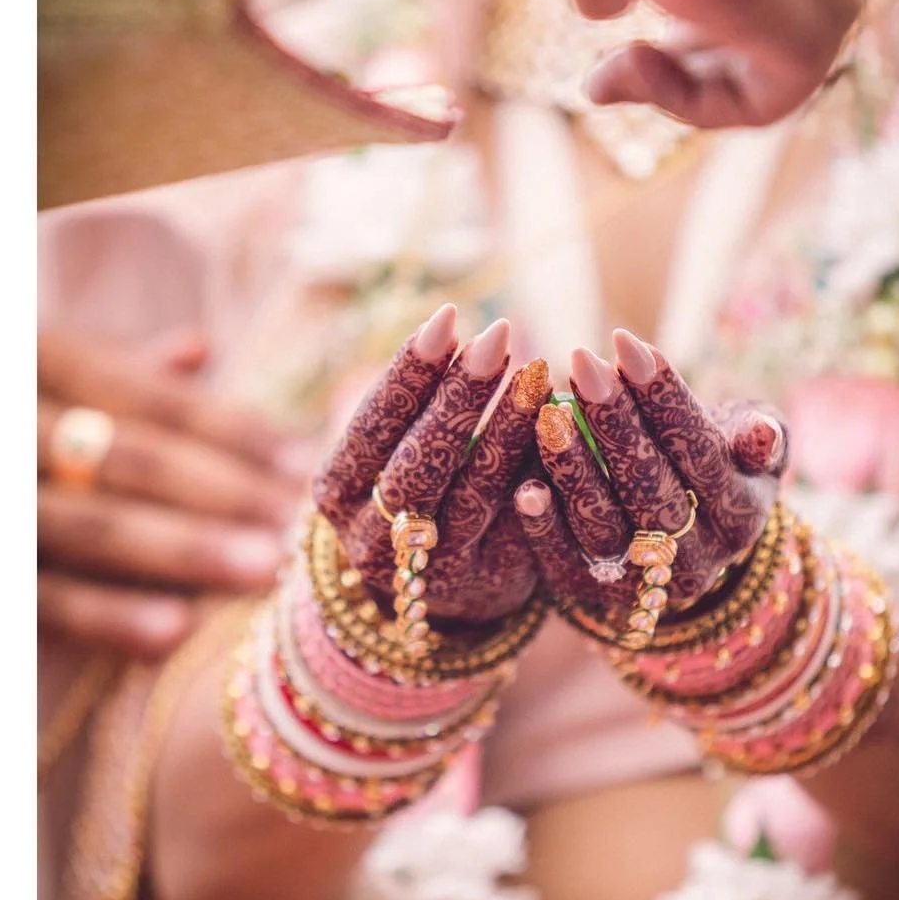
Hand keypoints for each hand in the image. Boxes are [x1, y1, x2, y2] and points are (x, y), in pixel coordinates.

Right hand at [38, 329, 302, 656]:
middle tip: (300, 526)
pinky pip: (32, 595)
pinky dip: (102, 614)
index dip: (227, 426)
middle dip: (219, 492)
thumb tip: (199, 350)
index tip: (305, 460)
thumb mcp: (27, 363)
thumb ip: (109, 365)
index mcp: (21, 355)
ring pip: (83, 526)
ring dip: (179, 553)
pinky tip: (171, 633)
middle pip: (124, 457)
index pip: (140, 394)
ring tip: (260, 575)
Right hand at [312, 305, 549, 625]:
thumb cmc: (408, 487)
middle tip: (499, 336)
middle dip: (460, 395)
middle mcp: (373, 538)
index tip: (448, 315)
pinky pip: (520, 524)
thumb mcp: (385, 448)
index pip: (371, 424)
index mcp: (336, 491)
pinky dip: (540, 473)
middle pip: (420, 463)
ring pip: (474, 495)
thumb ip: (410, 402)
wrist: (434, 584)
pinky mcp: (487, 583)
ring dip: (509, 430)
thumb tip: (452, 327)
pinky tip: (562, 429)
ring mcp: (430, 571)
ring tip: (537, 374)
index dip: (408, 370)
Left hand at [514, 329, 786, 622]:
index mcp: (741, 515)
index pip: (700, 451)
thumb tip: (762, 432)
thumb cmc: (718, 463)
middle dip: (615, 421)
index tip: (626, 342)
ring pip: (607, 526)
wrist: (689, 538)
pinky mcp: (595, 597)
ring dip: (575, 468)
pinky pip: (567, 563)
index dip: (664, 396)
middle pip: (652, 488)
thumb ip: (764, 436)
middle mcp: (698, 558)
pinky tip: (523, 484)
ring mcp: (645, 584)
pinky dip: (544, 526)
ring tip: (546, 413)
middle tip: (581, 362)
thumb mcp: (753, 449)